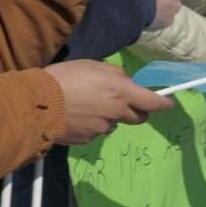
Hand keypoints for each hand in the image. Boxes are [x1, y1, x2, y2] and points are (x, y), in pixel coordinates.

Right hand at [45, 60, 172, 143]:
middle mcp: (117, 113)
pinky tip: (76, 117)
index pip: (153, 102)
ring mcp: (102, 129)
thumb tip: (126, 82)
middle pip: (137, 117)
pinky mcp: (87, 140)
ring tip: (87, 106)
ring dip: (108, 117)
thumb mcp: (94, 66)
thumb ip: (116, 75)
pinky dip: (91, 126)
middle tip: (121, 103)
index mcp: (122, 93)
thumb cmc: (66, 78)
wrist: (36, 104)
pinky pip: (96, 133)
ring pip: (113, 124)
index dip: (163, 103)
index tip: (169, 103)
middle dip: (135, 111)